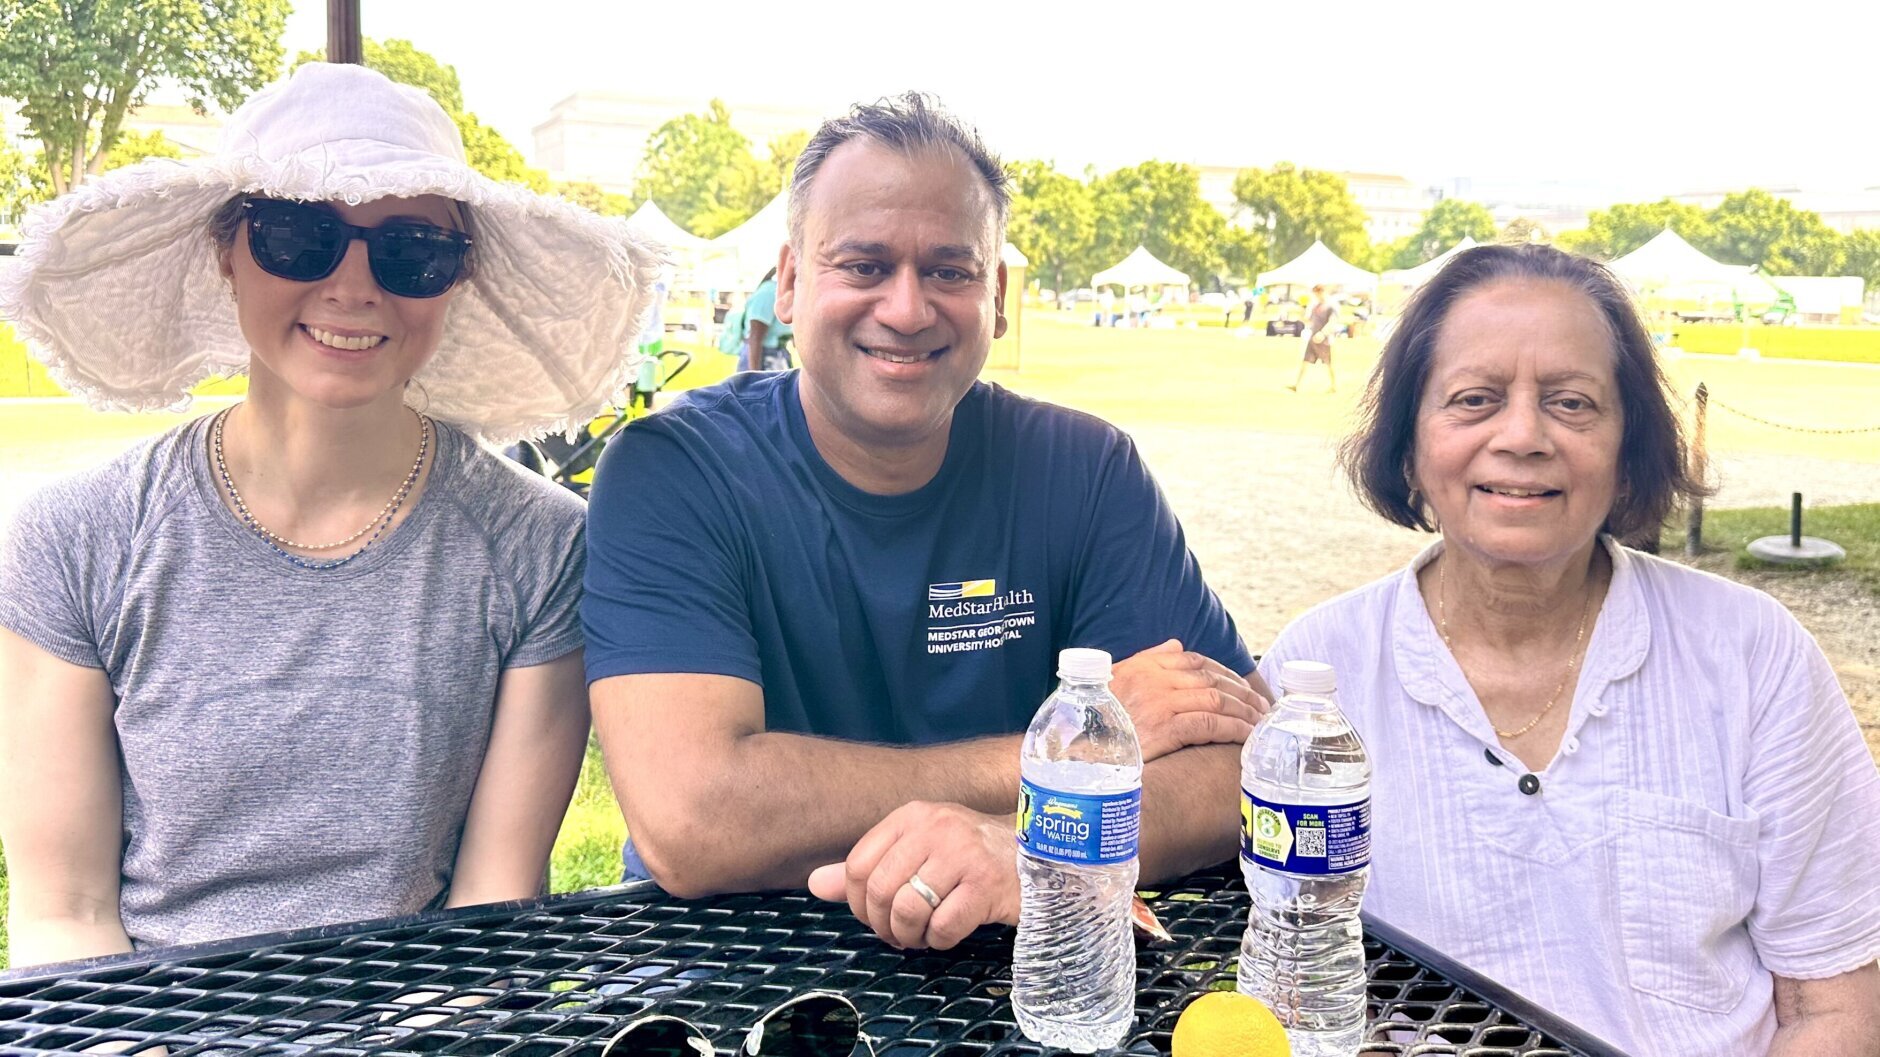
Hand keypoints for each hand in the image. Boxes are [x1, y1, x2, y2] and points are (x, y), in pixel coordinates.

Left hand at [808, 802, 1018, 950]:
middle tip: (898, 934)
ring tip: (921, 935)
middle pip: (878, 890)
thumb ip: (867, 868)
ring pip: (908, 910)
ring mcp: (964, 854)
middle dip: (882, 924)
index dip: (856, 902)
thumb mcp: (917, 851)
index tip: (874, 916)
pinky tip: (949, 932)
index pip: (858, 864)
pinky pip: (943, 927)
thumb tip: (815, 884)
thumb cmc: (970, 857)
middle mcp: (935, 828)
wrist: (1037, 856)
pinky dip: (939, 940)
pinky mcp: (987, 885)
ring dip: (909, 936)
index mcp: (912, 816)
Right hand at [1109, 639, 1266, 760]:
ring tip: (1260, 723)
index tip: (1242, 686)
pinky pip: (1210, 725)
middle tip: (1262, 706)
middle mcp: (1154, 681)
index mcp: (1144, 667)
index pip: (1195, 660)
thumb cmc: (1096, 723)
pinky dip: (1234, 729)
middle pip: (1212, 679)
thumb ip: (1147, 660)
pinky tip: (1247, 737)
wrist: (1079, 754)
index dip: (1225, 671)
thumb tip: (1176, 644)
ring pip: (1216, 701)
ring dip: (1244, 711)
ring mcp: (1160, 705)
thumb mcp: (1116, 681)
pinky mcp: (1165, 730)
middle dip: (1242, 693)